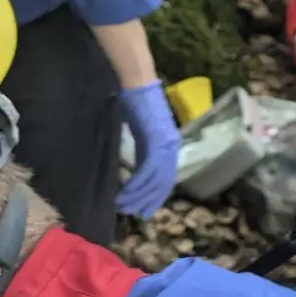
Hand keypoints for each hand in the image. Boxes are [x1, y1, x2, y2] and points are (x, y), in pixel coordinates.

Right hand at [118, 81, 180, 218]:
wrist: (136, 82)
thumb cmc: (135, 102)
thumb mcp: (140, 132)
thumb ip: (141, 150)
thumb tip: (133, 168)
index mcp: (169, 145)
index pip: (166, 177)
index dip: (156, 195)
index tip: (145, 209)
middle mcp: (171, 147)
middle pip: (163, 183)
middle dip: (148, 200)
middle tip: (134, 213)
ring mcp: (166, 144)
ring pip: (155, 179)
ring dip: (139, 195)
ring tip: (124, 205)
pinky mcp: (156, 140)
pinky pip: (148, 169)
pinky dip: (137, 183)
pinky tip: (126, 192)